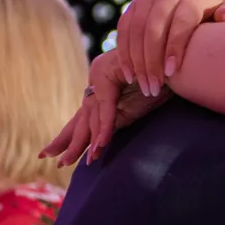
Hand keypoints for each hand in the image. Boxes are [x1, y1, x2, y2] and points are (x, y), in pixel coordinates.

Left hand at [40, 49, 168, 165]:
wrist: (177, 63)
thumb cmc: (164, 82)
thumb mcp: (137, 105)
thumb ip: (118, 118)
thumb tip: (99, 141)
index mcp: (103, 87)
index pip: (84, 116)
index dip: (68, 135)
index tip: (51, 153)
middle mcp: (96, 80)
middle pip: (81, 116)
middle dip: (66, 139)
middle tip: (46, 157)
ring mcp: (100, 75)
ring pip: (90, 116)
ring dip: (86, 141)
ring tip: (79, 162)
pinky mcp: (110, 74)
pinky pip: (106, 108)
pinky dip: (104, 128)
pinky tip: (100, 146)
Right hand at [115, 0, 224, 96]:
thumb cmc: (208, 9)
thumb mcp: (223, 7)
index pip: (181, 21)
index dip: (175, 46)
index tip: (172, 72)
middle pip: (153, 28)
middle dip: (152, 60)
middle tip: (155, 87)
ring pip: (135, 31)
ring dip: (136, 61)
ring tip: (144, 86)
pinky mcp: (131, 7)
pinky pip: (123, 30)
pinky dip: (124, 54)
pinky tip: (130, 75)